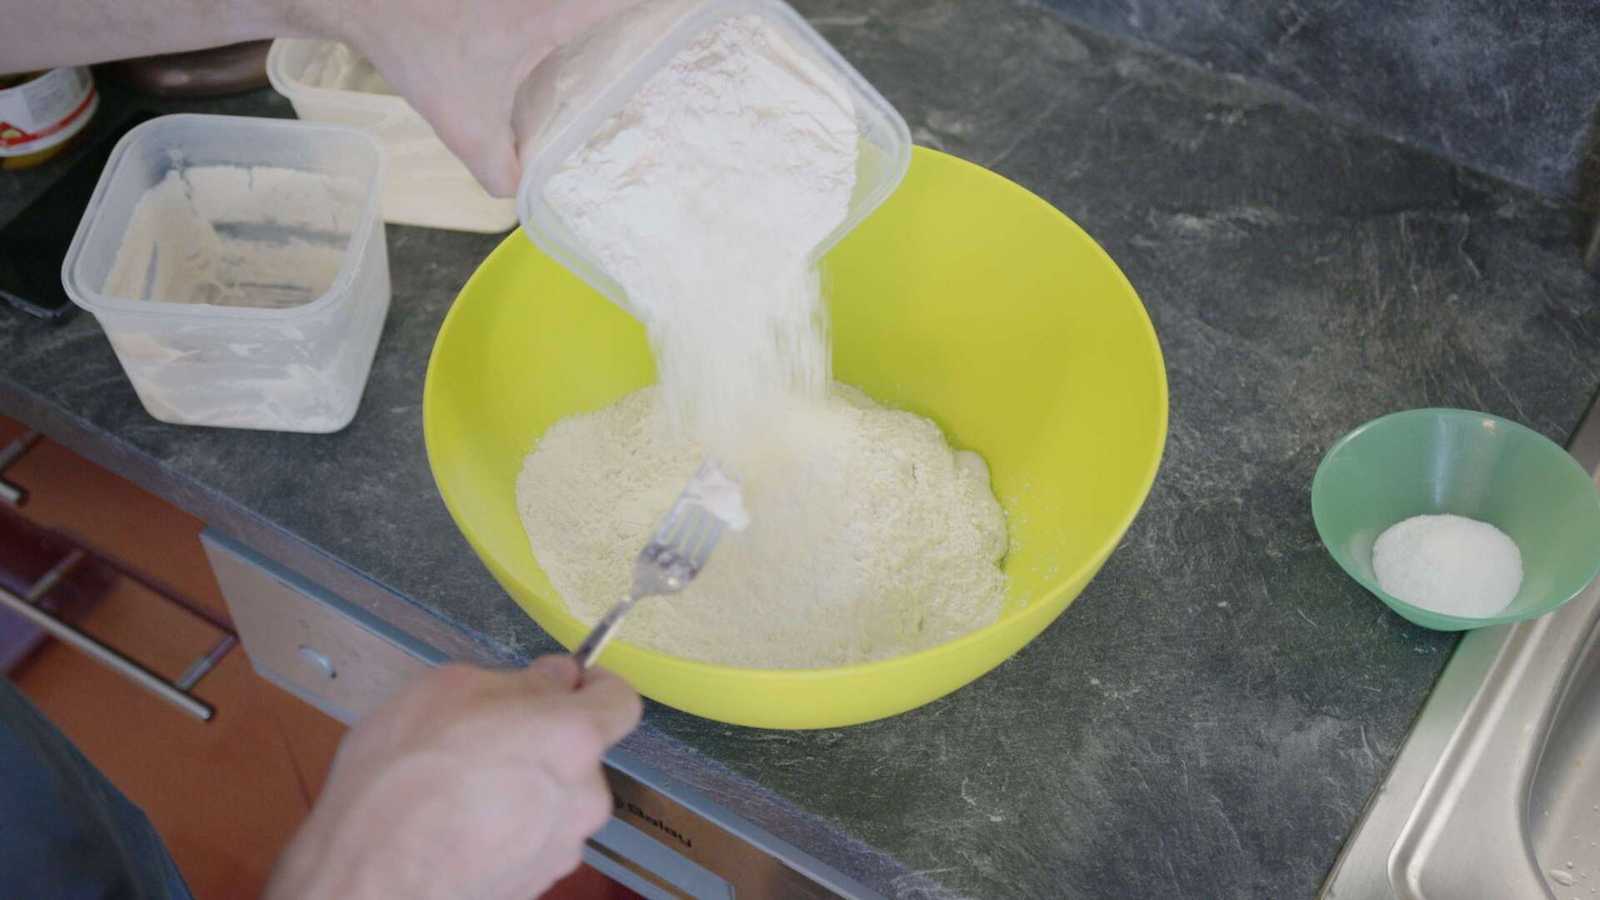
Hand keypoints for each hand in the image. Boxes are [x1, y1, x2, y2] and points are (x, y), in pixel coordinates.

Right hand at [265, 657, 641, 899]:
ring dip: (525, 786)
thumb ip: (519, 680)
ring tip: (460, 788)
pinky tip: (459, 826)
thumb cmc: (401, 779)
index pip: (622, 701)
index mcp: (573, 737)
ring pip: (557, 798)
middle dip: (545, 740)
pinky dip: (509, 827)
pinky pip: (534, 838)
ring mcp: (563, 847)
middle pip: (583, 754)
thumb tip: (554, 678)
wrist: (372, 880)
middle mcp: (584, 796)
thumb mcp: (448, 690)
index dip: (595, 686)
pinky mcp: (537, 883)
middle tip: (487, 737)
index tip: (568, 683)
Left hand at [312, 0, 640, 196]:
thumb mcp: (461, 121)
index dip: (669, 10)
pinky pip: (556, 4)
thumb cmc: (417, 48)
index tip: (695, 21)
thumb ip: (499, 168)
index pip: (632, 0)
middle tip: (665, 32)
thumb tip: (524, 196)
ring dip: (607, 15)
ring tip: (632, 28)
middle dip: (641, 16)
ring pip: (581, 3)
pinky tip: (579, 30)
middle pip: (613, 1)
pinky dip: (571, 15)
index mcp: (555, 12)